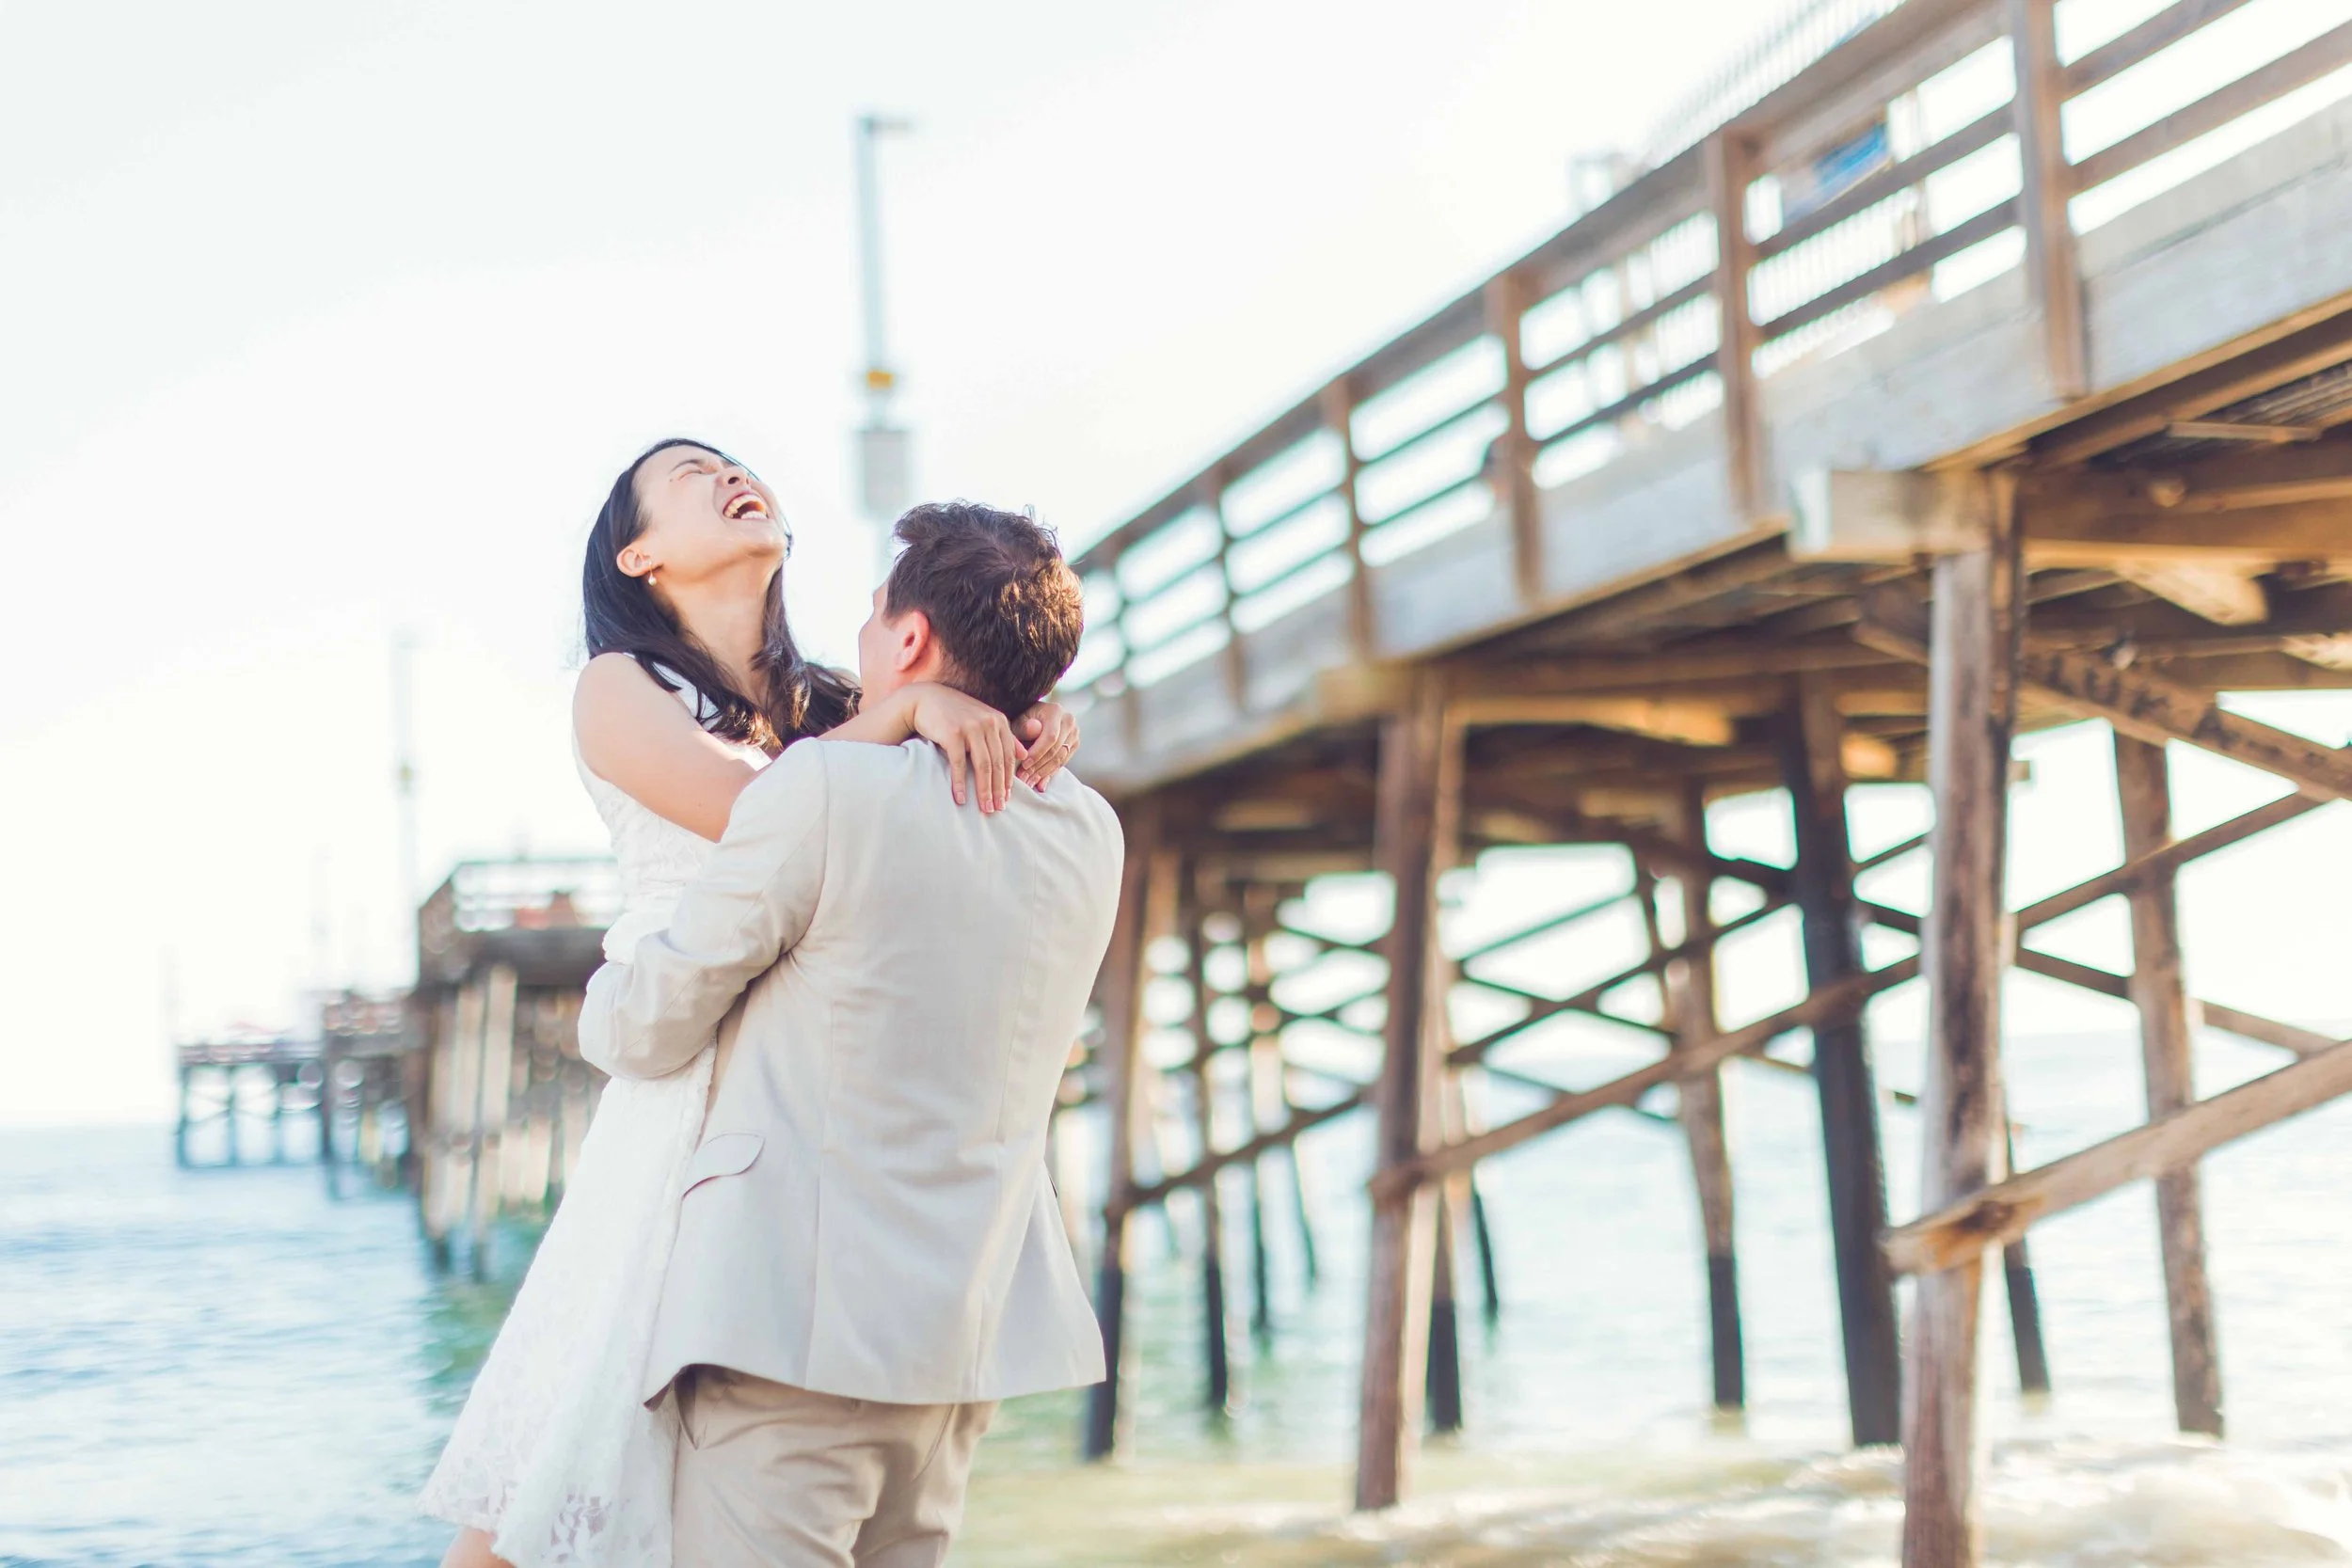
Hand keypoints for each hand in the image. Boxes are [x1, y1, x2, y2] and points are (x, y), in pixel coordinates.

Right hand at [904, 684, 1022, 812]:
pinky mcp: (953, 733)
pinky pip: (959, 764)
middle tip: (997, 808)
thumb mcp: (983, 720)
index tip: (1007, 798)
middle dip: (999, 789)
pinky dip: (960, 783)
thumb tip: (1024, 755)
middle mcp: (988, 723)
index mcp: (999, 721)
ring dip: (984, 790)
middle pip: (998, 763)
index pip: (1009, 756)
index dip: (1009, 779)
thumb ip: (1004, 736)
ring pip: (983, 766)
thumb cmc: (956, 714)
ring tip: (985, 808)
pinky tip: (961, 798)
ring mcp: (971, 727)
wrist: (925, 699)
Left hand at [1014, 702, 1080, 792]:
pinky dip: (1049, 774)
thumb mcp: (1019, 721)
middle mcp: (1069, 721)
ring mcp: (1074, 734)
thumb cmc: (1023, 720)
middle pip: (1056, 749)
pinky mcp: (1074, 745)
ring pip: (1060, 758)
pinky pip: (1063, 763)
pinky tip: (1039, 783)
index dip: (1038, 753)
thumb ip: (1024, 727)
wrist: (1034, 719)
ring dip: (1043, 773)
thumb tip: (1034, 729)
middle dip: (1038, 766)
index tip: (1024, 765)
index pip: (1050, 737)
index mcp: (1056, 711)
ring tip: (1029, 783)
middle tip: (1024, 779)